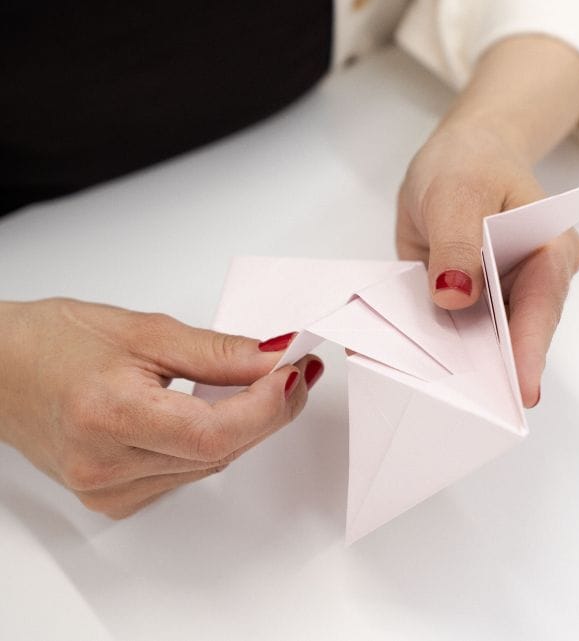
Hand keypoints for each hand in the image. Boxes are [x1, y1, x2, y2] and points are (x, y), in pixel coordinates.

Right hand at [0, 298, 321, 517]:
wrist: (2, 369)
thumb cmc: (58, 340)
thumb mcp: (147, 331)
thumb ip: (219, 352)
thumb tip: (275, 358)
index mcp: (109, 416)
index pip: (213, 432)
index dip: (267, 406)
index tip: (297, 372)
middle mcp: (105, 466)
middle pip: (217, 452)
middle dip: (268, 411)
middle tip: (296, 371)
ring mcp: (107, 490)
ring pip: (208, 466)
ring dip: (245, 426)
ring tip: (262, 383)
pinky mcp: (112, 499)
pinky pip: (185, 474)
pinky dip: (212, 443)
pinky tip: (218, 410)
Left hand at [397, 124, 578, 406]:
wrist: (460, 157)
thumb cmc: (470, 165)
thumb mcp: (458, 192)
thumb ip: (458, 242)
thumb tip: (455, 295)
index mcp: (551, 251)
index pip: (542, 302)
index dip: (529, 347)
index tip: (520, 390)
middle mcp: (534, 285)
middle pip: (515, 337)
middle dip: (489, 371)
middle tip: (464, 411)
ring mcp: (502, 302)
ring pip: (483, 345)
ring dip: (455, 368)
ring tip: (426, 396)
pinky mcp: (471, 310)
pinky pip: (452, 335)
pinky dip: (430, 349)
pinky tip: (402, 367)